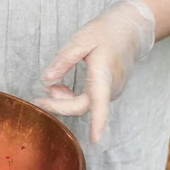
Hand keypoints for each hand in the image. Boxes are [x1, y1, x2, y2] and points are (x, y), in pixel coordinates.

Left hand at [33, 0, 154, 142]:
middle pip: (81, 107)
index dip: (97, 122)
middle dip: (57, 106)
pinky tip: (61, 88)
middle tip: (38, 100)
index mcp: (104, 75)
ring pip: (83, 106)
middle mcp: (110, 88)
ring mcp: (110, 92)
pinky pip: (87, 102)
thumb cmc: (107, 32)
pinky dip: (70, 98)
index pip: (99, 103)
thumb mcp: (82, 39)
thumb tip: (46, 80)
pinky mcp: (107, 92)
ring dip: (63, 101)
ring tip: (53, 86)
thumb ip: (63, 60)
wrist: (131, 29)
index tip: (96, 139)